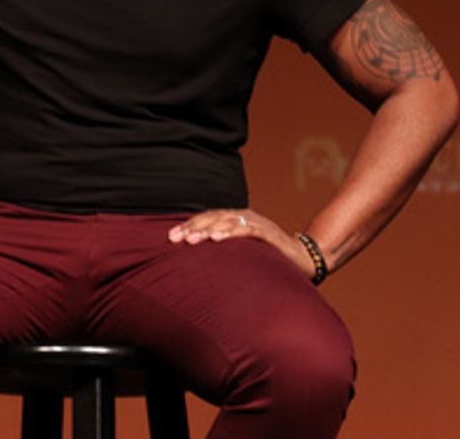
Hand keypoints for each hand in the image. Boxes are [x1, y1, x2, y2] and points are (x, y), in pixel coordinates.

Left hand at [168, 208, 316, 278]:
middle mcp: (243, 217)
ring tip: (191, 239)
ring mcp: (256, 223)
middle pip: (212, 218)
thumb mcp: (242, 253)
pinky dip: (230, 232)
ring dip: (207, 229)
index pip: (206, 219)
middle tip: (174, 238)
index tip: (170, 237)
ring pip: (226, 222)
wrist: (304, 259)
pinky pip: (247, 229)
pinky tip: (216, 238)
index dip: (188, 226)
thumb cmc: (268, 257)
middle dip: (192, 227)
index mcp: (234, 219)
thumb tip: (196, 259)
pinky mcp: (269, 233)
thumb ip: (224, 251)